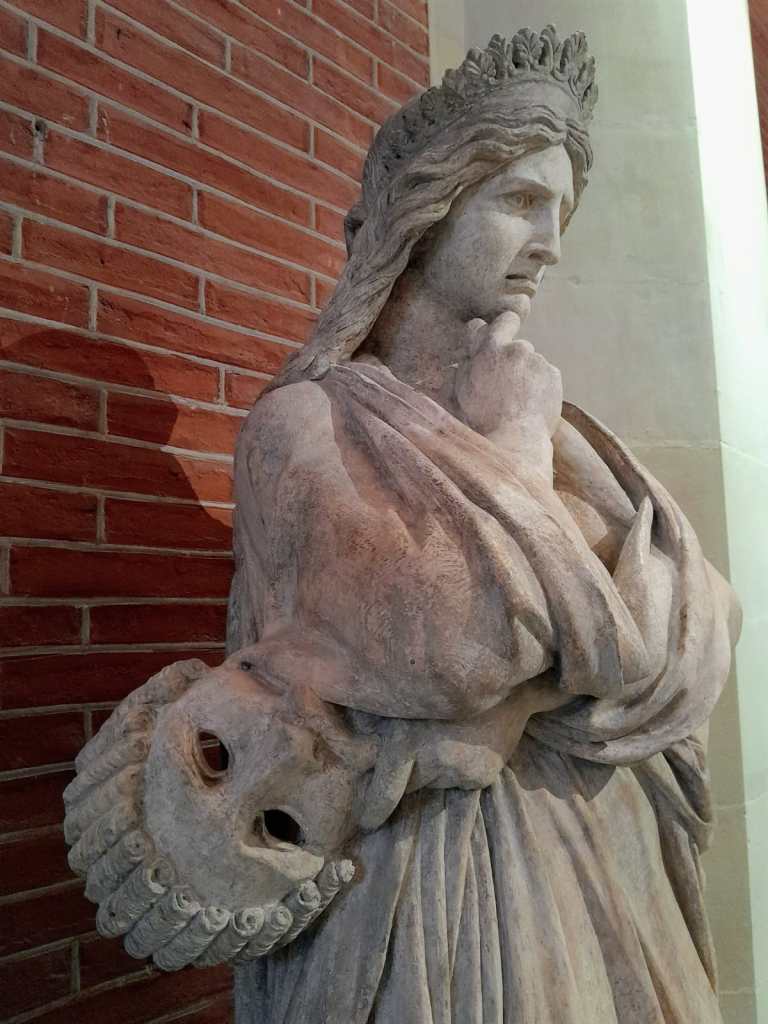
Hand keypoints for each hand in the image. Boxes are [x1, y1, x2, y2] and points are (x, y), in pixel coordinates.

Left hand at [358, 674, 570, 830]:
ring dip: (432, 769)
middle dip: (405, 777)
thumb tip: (359, 758)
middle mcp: (432, 759)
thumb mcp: (405, 702)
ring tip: (445, 736)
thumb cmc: (441, 683)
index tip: (368, 822)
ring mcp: (460, 769)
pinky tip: (464, 742)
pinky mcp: (481, 775)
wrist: (503, 680)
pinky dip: (456, 769)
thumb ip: (382, 731)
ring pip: (434, 782)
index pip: (384, 791)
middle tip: (414, 757)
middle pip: (408, 786)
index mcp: (405, 741)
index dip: (373, 810)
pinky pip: (458, 781)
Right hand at [454, 312, 562, 465]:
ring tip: (518, 401)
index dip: (495, 332)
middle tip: (505, 385)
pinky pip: (545, 374)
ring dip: (526, 374)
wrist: (515, 440)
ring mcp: (537, 360)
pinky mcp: (553, 374)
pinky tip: (531, 404)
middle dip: (511, 360)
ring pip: (531, 362)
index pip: (494, 323)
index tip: (495, 342)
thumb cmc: (482, 419)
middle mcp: (516, 348)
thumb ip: (462, 368)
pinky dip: (540, 385)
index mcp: (490, 350)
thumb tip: (463, 358)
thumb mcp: (460, 392)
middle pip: (515, 346)